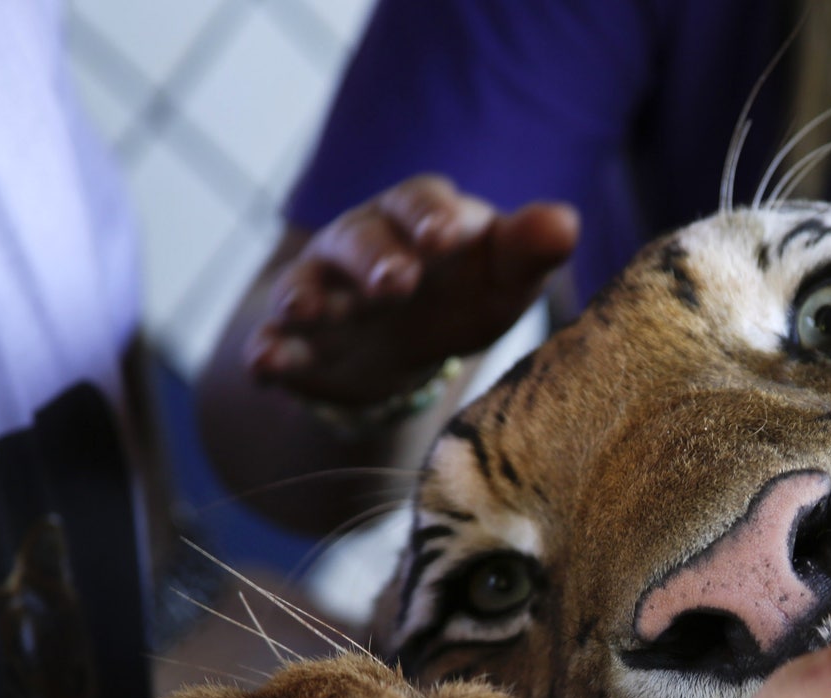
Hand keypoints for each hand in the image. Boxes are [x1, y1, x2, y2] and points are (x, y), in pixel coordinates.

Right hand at [248, 174, 578, 405]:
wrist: (405, 344)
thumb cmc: (466, 293)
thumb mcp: (503, 278)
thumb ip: (529, 250)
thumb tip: (565, 221)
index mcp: (420, 218)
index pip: (421, 201)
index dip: (430, 216)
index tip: (445, 237)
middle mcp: (363, 242)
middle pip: (361, 237)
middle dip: (374, 257)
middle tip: (396, 284)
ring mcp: (323, 289)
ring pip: (307, 282)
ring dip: (306, 294)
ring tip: (309, 310)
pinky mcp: (297, 341)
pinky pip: (273, 340)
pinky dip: (268, 351)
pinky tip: (265, 363)